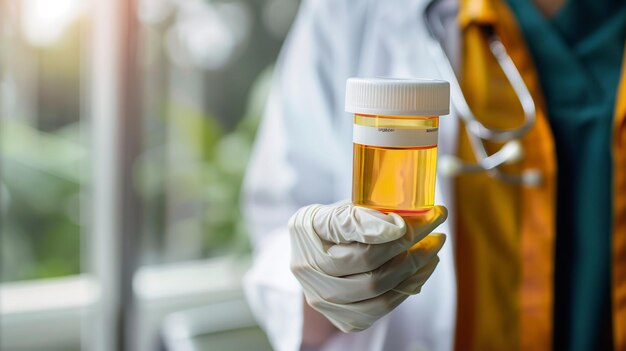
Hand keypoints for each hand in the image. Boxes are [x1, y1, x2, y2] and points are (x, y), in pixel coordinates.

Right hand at [288, 201, 446, 331]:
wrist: (316, 263)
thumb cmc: (330, 230)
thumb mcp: (337, 209)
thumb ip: (362, 214)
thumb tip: (400, 226)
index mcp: (306, 233)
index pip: (345, 229)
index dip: (376, 226)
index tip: (405, 221)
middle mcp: (310, 272)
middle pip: (369, 264)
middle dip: (410, 243)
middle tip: (435, 223)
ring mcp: (326, 300)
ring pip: (379, 289)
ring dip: (415, 267)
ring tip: (434, 246)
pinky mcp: (345, 318)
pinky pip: (383, 307)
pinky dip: (408, 286)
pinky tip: (423, 268)